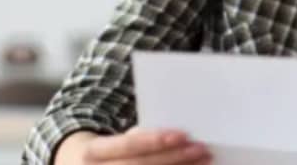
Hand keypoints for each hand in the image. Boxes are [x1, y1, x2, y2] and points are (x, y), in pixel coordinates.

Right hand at [55, 127, 211, 164]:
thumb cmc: (107, 154)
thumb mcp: (112, 142)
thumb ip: (136, 139)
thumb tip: (176, 137)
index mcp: (93, 153)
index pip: (126, 146)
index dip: (155, 141)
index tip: (184, 134)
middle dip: (173, 159)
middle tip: (201, 149)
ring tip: (203, 162)